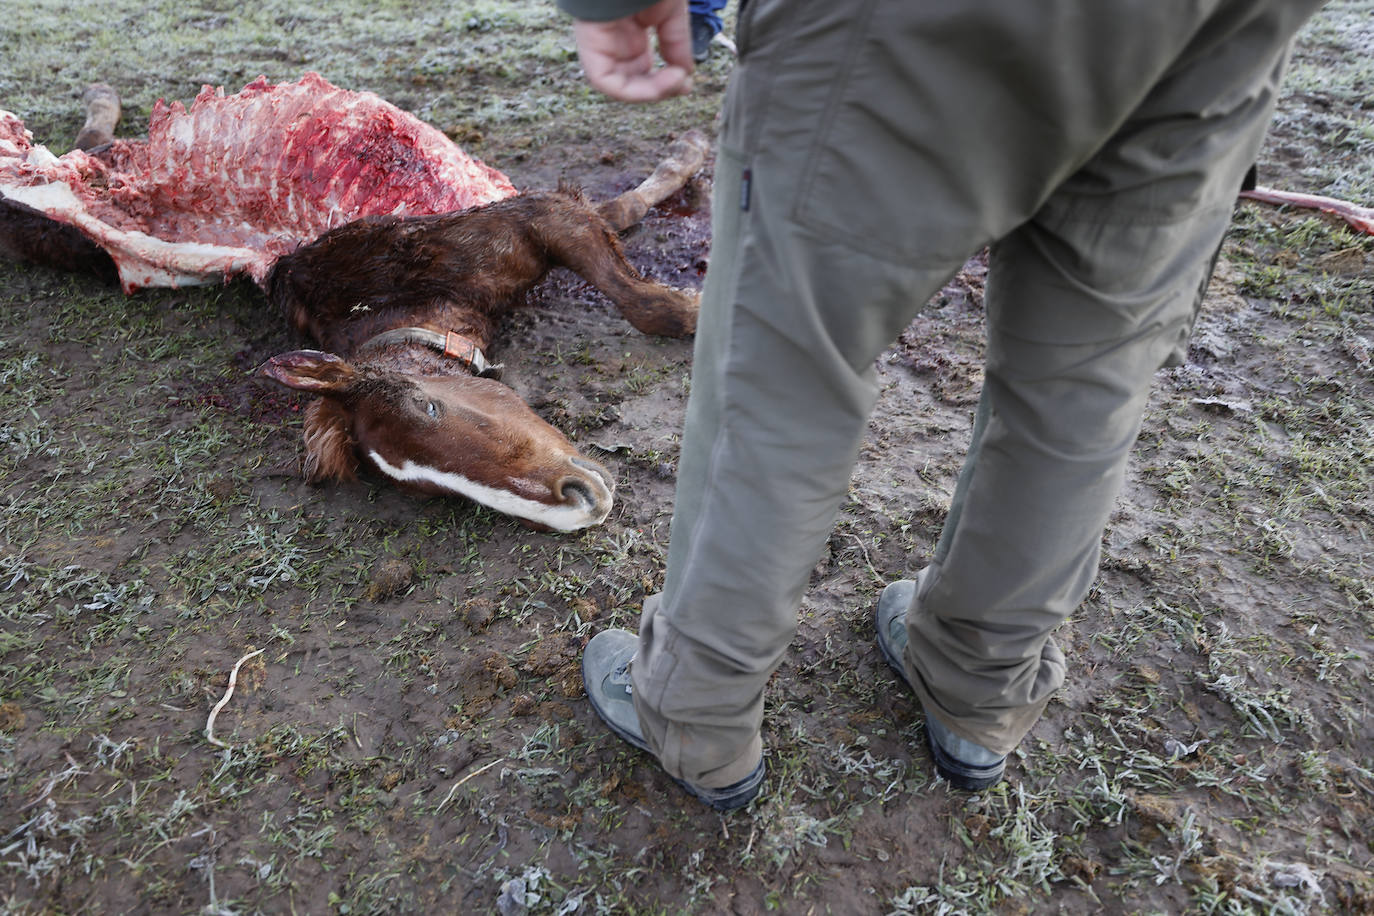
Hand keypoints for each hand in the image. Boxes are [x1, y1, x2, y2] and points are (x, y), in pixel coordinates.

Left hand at [572, 0, 693, 102]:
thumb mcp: (671, 12)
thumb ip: (676, 43)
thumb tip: (685, 75)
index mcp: (629, 29)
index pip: (643, 67)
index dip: (664, 80)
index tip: (686, 78)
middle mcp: (613, 38)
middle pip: (632, 79)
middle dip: (659, 88)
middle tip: (683, 83)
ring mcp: (601, 41)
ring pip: (619, 84)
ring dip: (650, 91)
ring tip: (675, 80)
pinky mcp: (590, 43)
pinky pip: (605, 80)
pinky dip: (633, 89)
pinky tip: (659, 79)